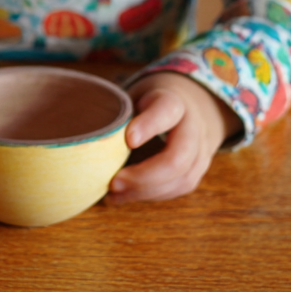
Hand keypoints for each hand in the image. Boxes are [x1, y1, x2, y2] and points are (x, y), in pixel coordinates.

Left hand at [107, 72, 240, 203]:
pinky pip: (180, 188)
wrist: (188, 104)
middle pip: (179, 157)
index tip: (128, 140)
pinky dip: (152, 195)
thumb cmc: (150, 102)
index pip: (168, 110)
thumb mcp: (135, 96)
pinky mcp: (197, 170)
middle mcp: (194, 125)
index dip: (149, 125)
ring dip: (146, 191)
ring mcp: (201, 150)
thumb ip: (119, 114)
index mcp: (174, 99)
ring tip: (115, 193)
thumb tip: (89, 141)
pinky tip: (127, 195)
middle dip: (145, 176)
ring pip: (182, 179)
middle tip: (114, 182)